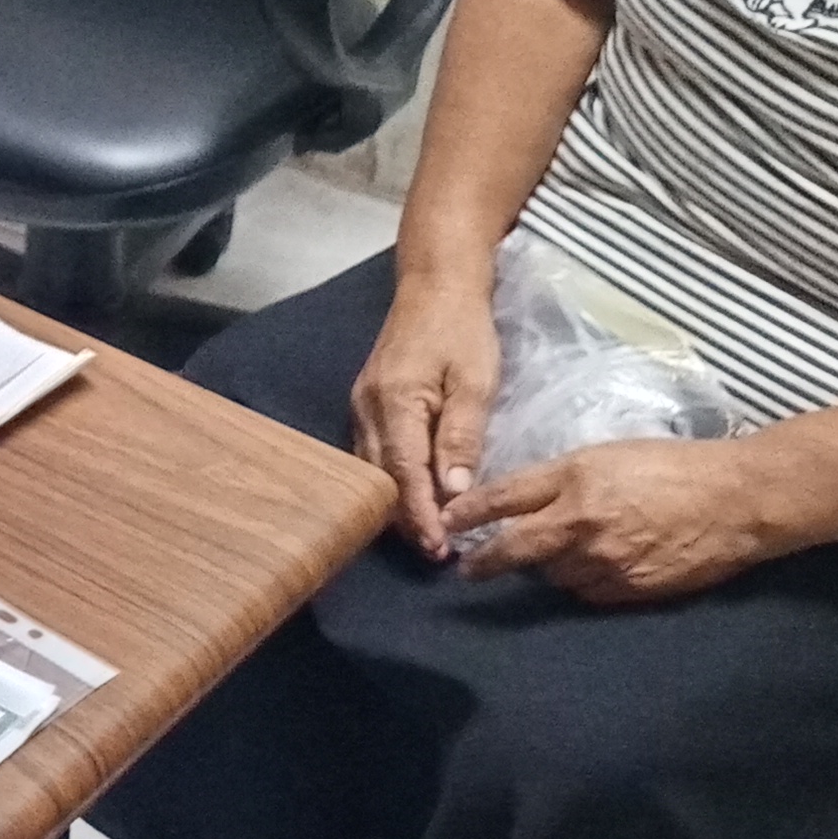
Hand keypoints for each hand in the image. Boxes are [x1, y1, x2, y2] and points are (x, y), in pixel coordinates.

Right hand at [352, 265, 503, 553]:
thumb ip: (463, 435)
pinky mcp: (367, 406)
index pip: (403, 473)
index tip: (440, 549)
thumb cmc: (462, 329)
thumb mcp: (476, 381)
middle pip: (381, 479)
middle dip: (407, 519)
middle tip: (440, 553)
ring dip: (399, 505)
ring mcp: (361, 408)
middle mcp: (367, 409)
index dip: (420, 515)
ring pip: (373, 471)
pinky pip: (374, 455)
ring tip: (430, 535)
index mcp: (394, 401)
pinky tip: (415, 497)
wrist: (435, 284)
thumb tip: (455, 492)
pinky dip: (393, 482)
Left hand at [439, 438, 785, 604]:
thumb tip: (522, 503)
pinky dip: (582, 582)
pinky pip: (586, 593)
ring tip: (561, 554)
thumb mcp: (609, 454)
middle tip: (466, 568)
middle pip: (514, 549)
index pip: (505, 498)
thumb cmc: (675, 466)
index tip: (445, 521)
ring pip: (552, 574)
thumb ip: (563, 479)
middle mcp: (581, 523)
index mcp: (575, 478)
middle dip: (484, 561)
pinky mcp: (627, 591)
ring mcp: (604, 562)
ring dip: (546, 567)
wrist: (736, 501)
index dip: (469, 512)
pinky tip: (597, 568)